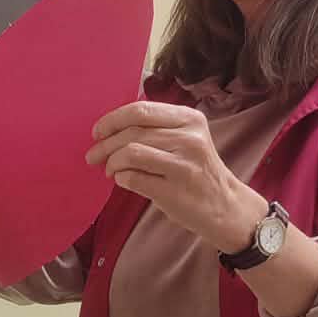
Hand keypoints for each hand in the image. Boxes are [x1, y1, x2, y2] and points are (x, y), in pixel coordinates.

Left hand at [85, 100, 265, 252]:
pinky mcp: (175, 191)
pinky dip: (121, 179)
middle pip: (132, 132)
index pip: (141, 110)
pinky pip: (134, 178)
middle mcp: (189, 138)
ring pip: (130, 153)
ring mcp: (184, 165)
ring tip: (109, 171)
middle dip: (105, 144)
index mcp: (189, 119)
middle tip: (93, 156)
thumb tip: (109, 129)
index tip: (97, 132)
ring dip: (112, 163)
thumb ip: (156, 129)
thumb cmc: (197, 171)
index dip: (112, 120)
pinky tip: (123, 180)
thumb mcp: (186, 139)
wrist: (224, 206)